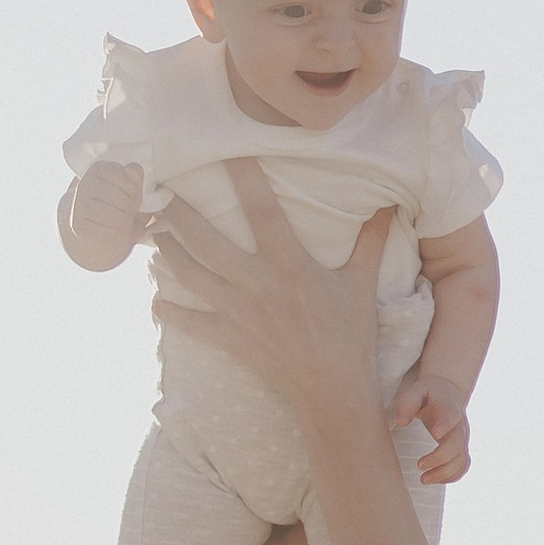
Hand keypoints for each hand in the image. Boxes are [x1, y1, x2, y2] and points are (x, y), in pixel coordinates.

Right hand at [61, 156, 145, 267]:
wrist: (100, 234)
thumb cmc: (121, 207)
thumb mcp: (132, 190)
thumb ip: (136, 178)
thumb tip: (130, 169)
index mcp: (97, 169)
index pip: (124, 176)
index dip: (133, 189)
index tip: (128, 194)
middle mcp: (84, 184)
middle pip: (121, 198)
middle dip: (129, 208)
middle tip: (124, 211)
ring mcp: (78, 204)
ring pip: (115, 216)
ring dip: (124, 222)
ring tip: (120, 221)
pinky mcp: (78, 225)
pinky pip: (108, 231)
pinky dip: (115, 234)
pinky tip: (111, 230)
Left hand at [149, 158, 395, 428]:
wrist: (333, 393)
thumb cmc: (350, 338)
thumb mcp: (361, 286)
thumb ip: (371, 242)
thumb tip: (390, 205)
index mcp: (290, 266)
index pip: (262, 212)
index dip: (244, 178)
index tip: (224, 152)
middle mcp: (258, 285)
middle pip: (208, 242)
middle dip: (181, 215)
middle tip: (161, 192)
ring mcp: (240, 313)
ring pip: (193, 276)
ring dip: (170, 252)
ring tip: (154, 232)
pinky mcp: (232, 339)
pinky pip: (193, 324)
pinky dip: (173, 313)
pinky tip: (155, 301)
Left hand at [390, 373, 473, 485]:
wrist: (448, 394)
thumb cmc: (429, 393)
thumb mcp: (416, 390)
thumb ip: (407, 403)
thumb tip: (400, 422)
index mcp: (449, 407)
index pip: (452, 416)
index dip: (446, 424)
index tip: (435, 434)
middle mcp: (460, 425)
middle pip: (457, 444)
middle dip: (440, 457)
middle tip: (419, 465)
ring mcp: (462, 439)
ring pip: (461, 460)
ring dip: (444, 473)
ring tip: (423, 479)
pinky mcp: (461, 449)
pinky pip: (462, 466)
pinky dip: (451, 476)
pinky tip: (434, 479)